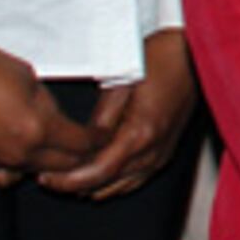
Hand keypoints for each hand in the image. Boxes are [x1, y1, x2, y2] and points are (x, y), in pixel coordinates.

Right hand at [0, 24, 105, 186]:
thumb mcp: (27, 75)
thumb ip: (47, 103)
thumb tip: (56, 118)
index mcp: (37, 127)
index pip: (82, 145)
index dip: (97, 140)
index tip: (103, 136)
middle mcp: (17, 153)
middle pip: (64, 166)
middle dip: (80, 157)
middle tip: (88, 148)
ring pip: (33, 174)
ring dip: (48, 165)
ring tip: (56, 152)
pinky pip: (3, 178)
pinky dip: (16, 170)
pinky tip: (20, 159)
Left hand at [37, 29, 197, 198]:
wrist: (192, 53)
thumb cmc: (160, 60)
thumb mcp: (121, 82)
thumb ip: (102, 118)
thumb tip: (82, 141)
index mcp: (141, 134)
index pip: (99, 172)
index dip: (69, 179)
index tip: (47, 177)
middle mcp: (153, 151)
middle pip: (108, 184)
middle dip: (75, 184)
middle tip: (48, 178)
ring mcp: (161, 154)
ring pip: (121, 186)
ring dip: (93, 185)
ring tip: (66, 177)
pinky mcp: (165, 151)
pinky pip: (136, 179)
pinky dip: (113, 182)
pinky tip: (96, 177)